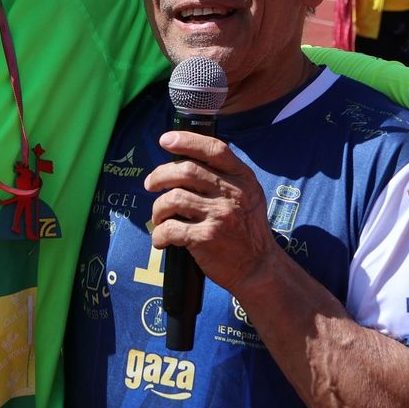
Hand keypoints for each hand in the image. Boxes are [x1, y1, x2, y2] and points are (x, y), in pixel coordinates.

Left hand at [146, 132, 284, 291]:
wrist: (258, 267)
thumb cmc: (247, 230)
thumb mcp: (248, 195)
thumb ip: (225, 176)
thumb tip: (184, 161)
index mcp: (242, 178)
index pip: (214, 149)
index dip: (187, 141)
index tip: (165, 140)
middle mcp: (232, 194)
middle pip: (186, 171)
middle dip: (160, 175)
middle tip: (150, 184)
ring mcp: (219, 215)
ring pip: (173, 198)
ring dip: (158, 208)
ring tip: (160, 217)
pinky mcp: (206, 238)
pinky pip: (170, 228)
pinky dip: (159, 234)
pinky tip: (161, 239)